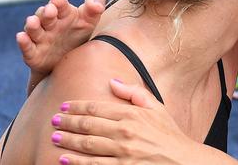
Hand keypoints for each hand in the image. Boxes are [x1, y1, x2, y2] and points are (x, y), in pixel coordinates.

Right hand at [17, 0, 104, 75]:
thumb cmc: (78, 34)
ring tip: (32, 21)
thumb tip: (98, 5)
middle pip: (45, 16)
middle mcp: (50, 24)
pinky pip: (27, 48)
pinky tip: (21, 37)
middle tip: (51, 10)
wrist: (67, 62)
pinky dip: (23, 43)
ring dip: (32, 25)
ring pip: (34, 30)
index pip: (61, 5)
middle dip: (47, 12)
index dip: (59, 2)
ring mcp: (40, 38)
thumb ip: (95, 7)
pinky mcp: (33, 54)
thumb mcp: (89, 21)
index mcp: (63, 14)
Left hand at [50, 80, 192, 163]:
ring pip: (87, 145)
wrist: (183, 161)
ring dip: (68, 141)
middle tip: (53, 120)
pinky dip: (77, 162)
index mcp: (132, 114)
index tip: (64, 106)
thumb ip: (134, 93)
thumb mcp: (157, 108)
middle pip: (88, 125)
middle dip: (68, 122)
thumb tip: (112, 81)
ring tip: (54, 137)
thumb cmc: (169, 134)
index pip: (97, 107)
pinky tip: (65, 159)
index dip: (78, 106)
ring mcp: (123, 153)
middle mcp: (126, 132)